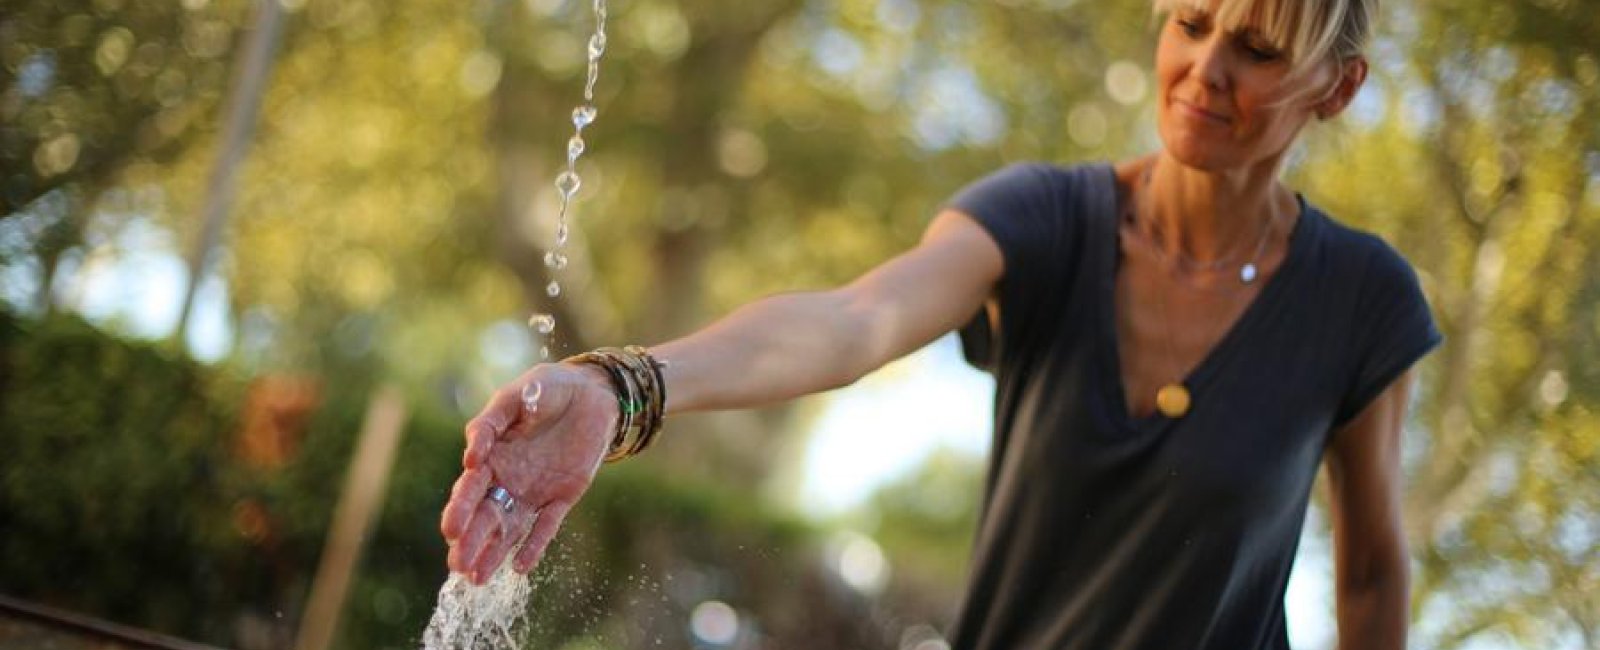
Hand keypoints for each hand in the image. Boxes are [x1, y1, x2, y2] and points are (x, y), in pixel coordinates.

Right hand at [439, 362, 617, 583]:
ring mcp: (533, 491)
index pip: (471, 487)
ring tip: (476, 580)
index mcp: (491, 455)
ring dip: (492, 552)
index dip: (460, 507)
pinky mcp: (562, 497)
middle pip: (484, 515)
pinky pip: (546, 526)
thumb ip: (494, 420)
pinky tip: (521, 569)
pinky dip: (534, 546)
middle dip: (470, 539)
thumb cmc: (547, 389)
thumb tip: (472, 452)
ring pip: (508, 528)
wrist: (591, 394)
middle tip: (456, 564)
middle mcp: (507, 479)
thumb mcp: (517, 395)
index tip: (451, 528)